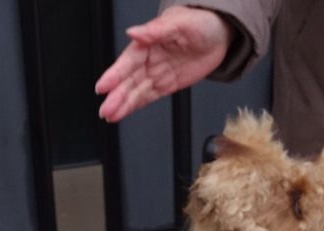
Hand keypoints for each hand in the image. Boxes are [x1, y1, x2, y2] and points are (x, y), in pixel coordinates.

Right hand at [96, 6, 229, 121]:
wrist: (219, 34)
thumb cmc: (199, 22)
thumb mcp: (180, 22)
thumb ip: (156, 30)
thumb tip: (134, 32)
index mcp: (148, 42)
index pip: (128, 61)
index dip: (115, 74)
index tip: (103, 86)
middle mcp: (148, 59)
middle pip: (129, 79)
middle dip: (116, 95)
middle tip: (105, 109)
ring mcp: (156, 73)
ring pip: (136, 91)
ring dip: (122, 104)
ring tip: (110, 116)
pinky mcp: (166, 85)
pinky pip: (148, 97)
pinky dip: (135, 106)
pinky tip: (122, 113)